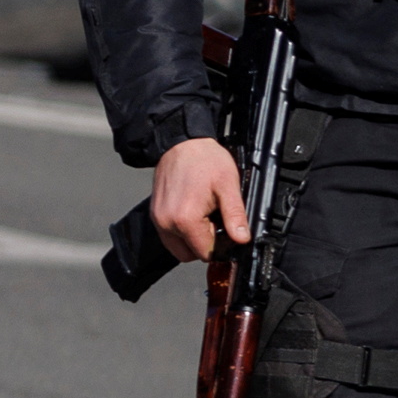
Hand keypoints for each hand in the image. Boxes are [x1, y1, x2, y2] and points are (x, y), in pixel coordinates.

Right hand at [152, 137, 248, 260]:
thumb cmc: (205, 159)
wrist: (182, 143)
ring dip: (193, 237)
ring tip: (204, 213)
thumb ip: (236, 216)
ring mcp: (158, 220)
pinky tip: (193, 211)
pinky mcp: (155, 215)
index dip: (220, 244)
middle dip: (205, 242)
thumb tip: (242, 239)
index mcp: (185, 220)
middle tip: (215, 219)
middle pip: (189, 254)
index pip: (205, 253)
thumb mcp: (228, 186)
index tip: (225, 227)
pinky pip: (169, 235)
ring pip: (178, 247)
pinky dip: (182, 230)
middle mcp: (166, 223)